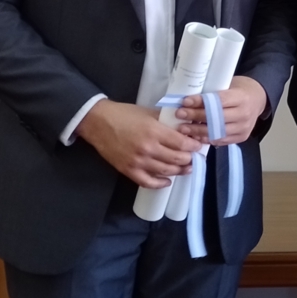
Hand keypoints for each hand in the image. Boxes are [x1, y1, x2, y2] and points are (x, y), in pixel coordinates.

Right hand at [77, 99, 197, 187]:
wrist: (98, 122)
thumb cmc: (124, 114)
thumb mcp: (148, 113)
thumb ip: (166, 121)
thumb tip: (184, 127)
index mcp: (154, 131)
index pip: (182, 144)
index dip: (193, 146)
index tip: (198, 146)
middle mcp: (148, 149)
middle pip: (177, 159)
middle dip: (189, 159)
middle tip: (194, 157)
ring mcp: (138, 162)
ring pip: (166, 172)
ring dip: (179, 171)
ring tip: (186, 168)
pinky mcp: (128, 171)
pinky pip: (148, 182)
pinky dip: (160, 184)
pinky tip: (167, 181)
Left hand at [177, 76, 267, 144]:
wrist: (258, 99)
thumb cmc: (239, 89)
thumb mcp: (229, 85)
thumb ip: (213, 93)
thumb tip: (188, 99)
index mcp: (241, 97)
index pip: (218, 101)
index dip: (200, 102)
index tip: (185, 101)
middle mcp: (244, 114)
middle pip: (216, 118)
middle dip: (195, 116)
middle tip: (180, 114)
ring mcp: (243, 128)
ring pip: (217, 132)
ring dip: (198, 131)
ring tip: (183, 128)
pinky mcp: (241, 137)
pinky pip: (221, 140)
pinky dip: (207, 138)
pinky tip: (195, 136)